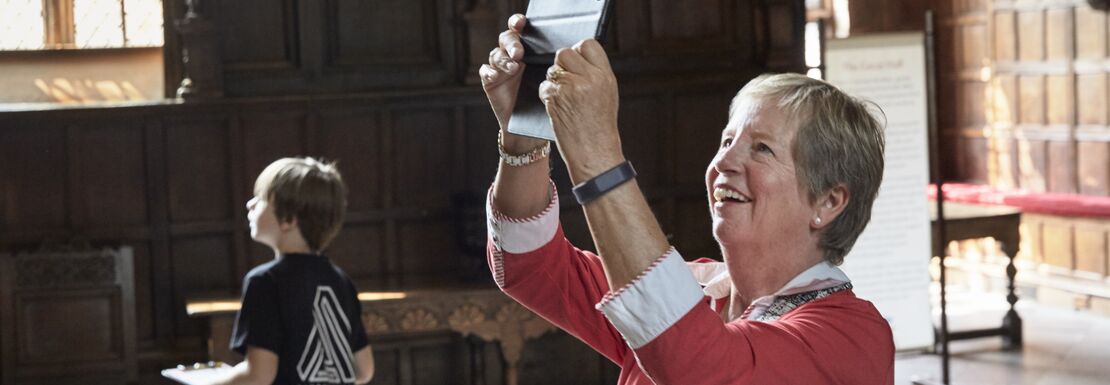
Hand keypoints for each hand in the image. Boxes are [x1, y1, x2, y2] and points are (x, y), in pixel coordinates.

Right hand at [480, 14, 545, 153]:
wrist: (529, 126)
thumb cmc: (544, 100)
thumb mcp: (551, 81)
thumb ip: (553, 65)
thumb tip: (569, 51)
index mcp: (528, 50)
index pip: (520, 30)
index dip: (518, 23)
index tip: (522, 23)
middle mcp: (512, 56)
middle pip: (507, 39)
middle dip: (512, 43)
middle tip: (519, 53)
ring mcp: (500, 68)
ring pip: (496, 54)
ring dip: (504, 59)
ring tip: (513, 68)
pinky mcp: (490, 81)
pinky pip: (485, 72)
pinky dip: (489, 72)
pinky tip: (495, 76)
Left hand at [539, 39, 623, 182]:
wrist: (595, 154)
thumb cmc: (600, 128)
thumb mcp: (607, 95)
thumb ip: (594, 74)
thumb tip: (578, 57)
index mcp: (605, 76)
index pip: (588, 44)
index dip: (578, 51)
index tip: (576, 63)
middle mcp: (590, 78)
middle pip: (565, 53)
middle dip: (561, 65)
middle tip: (566, 80)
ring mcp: (572, 87)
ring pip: (552, 70)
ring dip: (554, 82)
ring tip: (564, 99)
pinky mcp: (556, 98)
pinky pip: (545, 86)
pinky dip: (547, 95)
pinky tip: (557, 108)